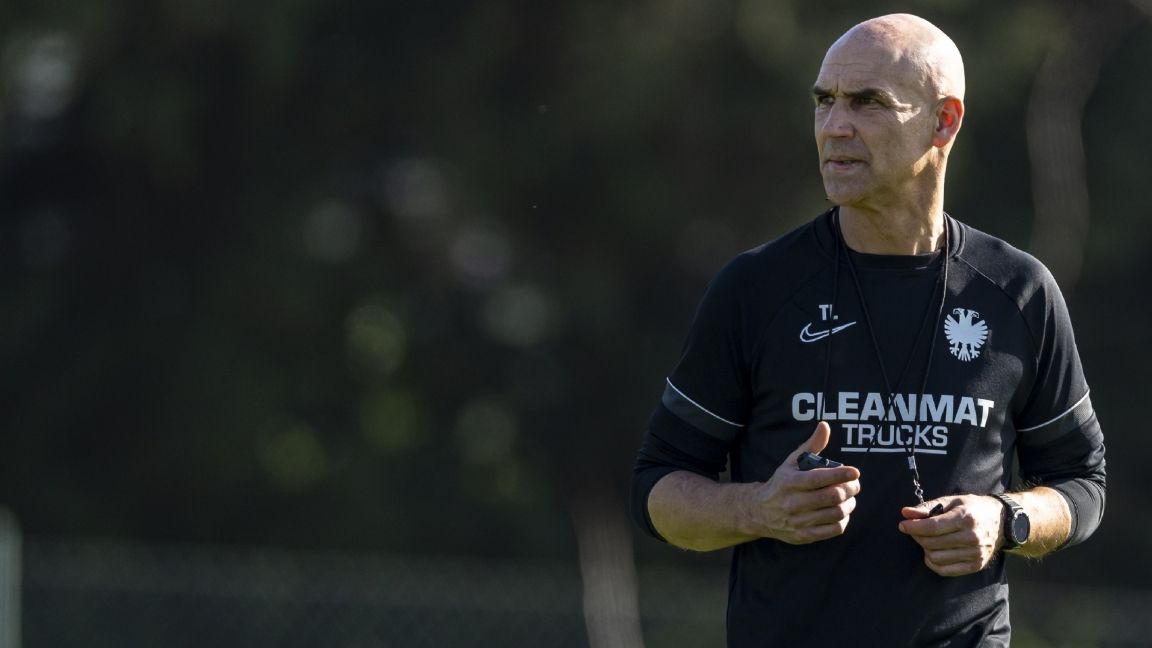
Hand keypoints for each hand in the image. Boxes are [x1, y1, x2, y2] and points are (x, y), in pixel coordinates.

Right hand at [744, 422, 860, 543]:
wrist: (758, 512)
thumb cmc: (780, 484)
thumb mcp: (791, 463)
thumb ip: (810, 446)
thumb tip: (824, 426)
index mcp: (790, 482)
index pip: (818, 478)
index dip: (840, 475)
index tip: (854, 472)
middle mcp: (793, 502)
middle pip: (831, 496)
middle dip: (849, 489)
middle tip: (854, 485)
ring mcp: (798, 521)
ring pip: (835, 513)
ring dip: (849, 505)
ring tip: (849, 498)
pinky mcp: (803, 536)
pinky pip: (833, 530)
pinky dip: (842, 520)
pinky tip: (841, 513)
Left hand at [898, 495, 1003, 575]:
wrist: (1001, 521)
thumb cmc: (972, 508)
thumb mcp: (951, 501)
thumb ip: (927, 508)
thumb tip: (905, 513)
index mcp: (965, 518)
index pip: (933, 527)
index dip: (914, 527)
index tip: (903, 525)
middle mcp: (972, 537)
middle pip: (932, 543)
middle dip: (918, 537)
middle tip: (915, 531)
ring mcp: (975, 553)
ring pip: (936, 558)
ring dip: (925, 549)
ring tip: (927, 540)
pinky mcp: (976, 565)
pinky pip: (945, 570)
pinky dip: (934, 563)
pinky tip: (933, 553)